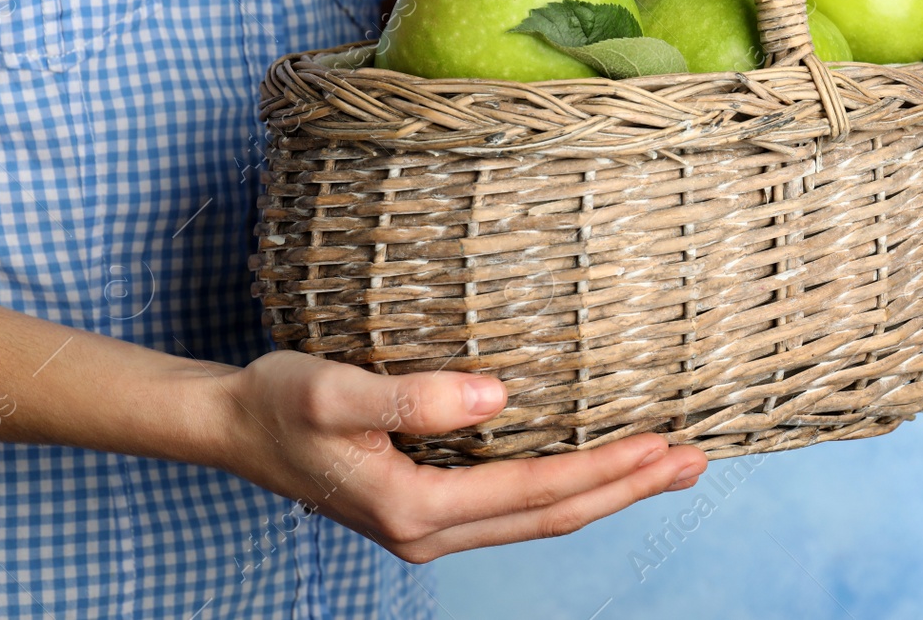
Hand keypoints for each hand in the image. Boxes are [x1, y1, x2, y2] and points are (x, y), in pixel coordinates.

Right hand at [219, 350, 706, 560]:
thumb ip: (412, 396)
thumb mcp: (333, 391)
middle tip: (693, 460)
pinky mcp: (427, 507)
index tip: (662, 443)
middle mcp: (431, 531)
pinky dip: (567, 486)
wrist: (229, 426)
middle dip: (627, 489)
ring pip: (539, 515)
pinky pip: (515, 504)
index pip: (536, 492)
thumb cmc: (277, 402)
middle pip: (553, 515)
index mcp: (416, 509)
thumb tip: (497, 396)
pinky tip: (593, 466)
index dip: (605, 470)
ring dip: (606, 491)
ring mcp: (430, 526)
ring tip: (665, 465)